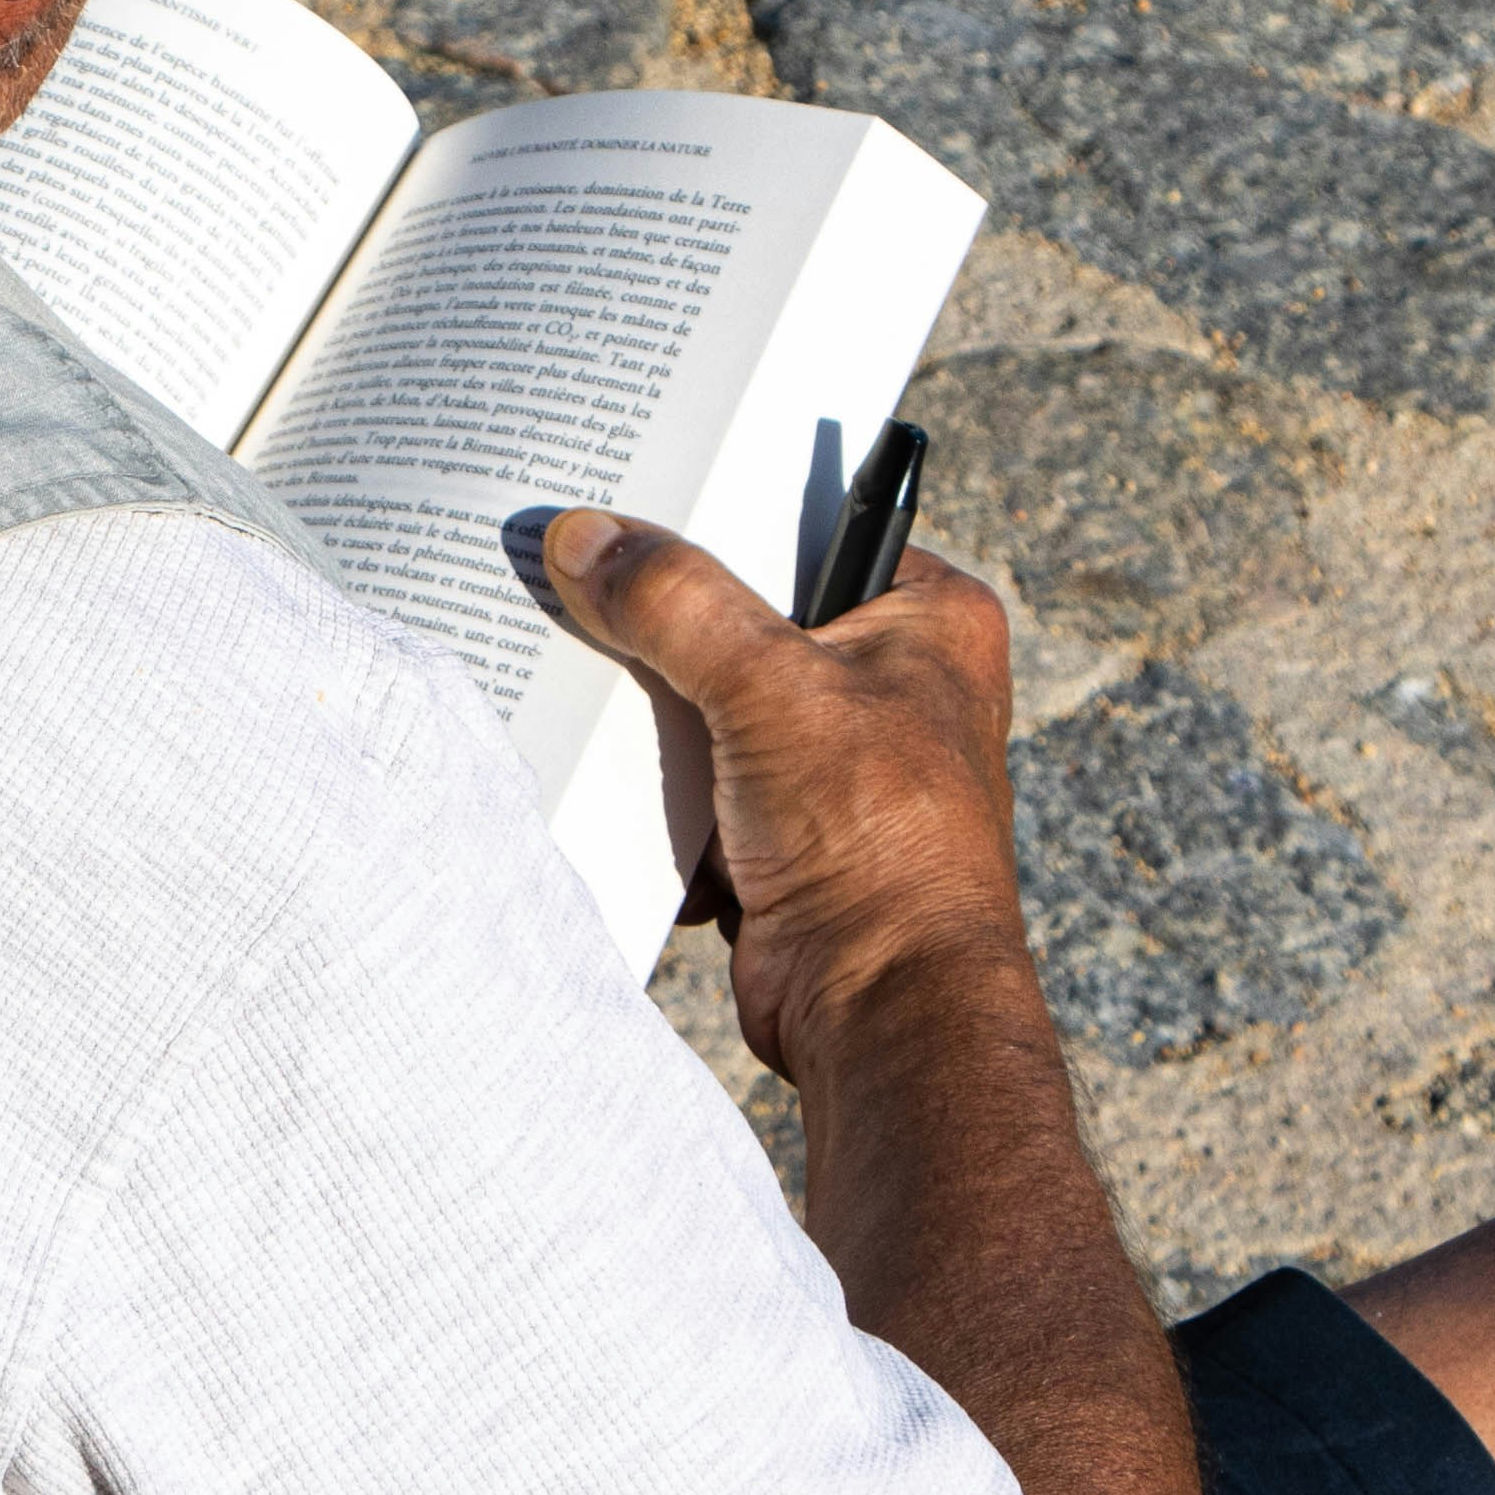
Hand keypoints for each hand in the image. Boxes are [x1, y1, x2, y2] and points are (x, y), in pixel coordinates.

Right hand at [533, 511, 1025, 1081]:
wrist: (882, 1010)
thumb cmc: (876, 840)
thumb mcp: (770, 688)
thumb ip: (676, 603)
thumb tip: (585, 540)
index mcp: (930, 619)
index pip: (812, 527)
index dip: (725, 508)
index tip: (630, 484)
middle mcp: (893, 681)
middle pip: (749, 613)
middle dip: (667, 617)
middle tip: (573, 570)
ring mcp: (837, 760)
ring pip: (714, 697)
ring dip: (654, 706)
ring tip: (564, 659)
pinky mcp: (786, 827)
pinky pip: (698, 773)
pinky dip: (655, 777)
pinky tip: (594, 755)